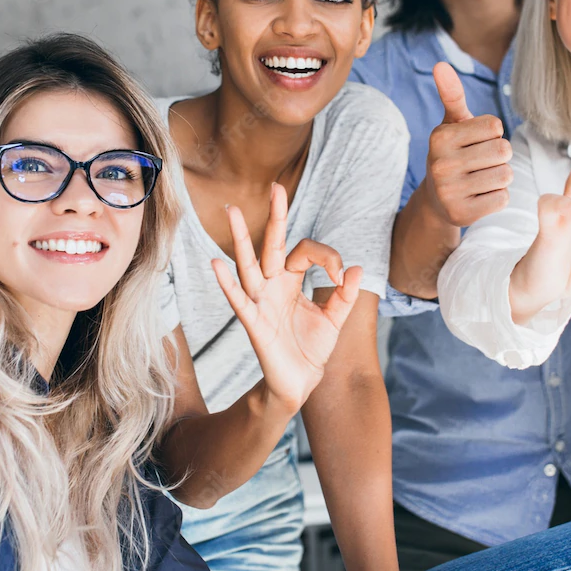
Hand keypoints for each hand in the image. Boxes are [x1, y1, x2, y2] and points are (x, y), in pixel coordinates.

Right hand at [211, 183, 361, 411]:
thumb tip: (355, 269)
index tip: (341, 276)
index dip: (327, 258)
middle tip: (276, 187)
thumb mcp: (335, 319)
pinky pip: (239, 300)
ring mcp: (261, 302)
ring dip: (241, 238)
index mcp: (291, 281)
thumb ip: (345, 295)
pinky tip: (216, 263)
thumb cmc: (311, 348)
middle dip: (275, 217)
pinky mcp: (254, 323)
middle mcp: (273, 286)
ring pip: (249, 264)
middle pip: (272, 245)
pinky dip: (227, 283)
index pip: (305, 251)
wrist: (300, 383)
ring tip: (233, 211)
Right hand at [422, 62, 512, 227]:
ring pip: (505, 175)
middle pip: (503, 150)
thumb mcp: (452, 124)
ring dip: (500, 176)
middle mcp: (441, 163)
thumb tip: (440, 64)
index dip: (492, 133)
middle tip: (480, 163)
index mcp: (440, 137)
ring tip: (480, 178)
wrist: (437, 200)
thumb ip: (452, 95)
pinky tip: (479, 196)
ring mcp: (449, 191)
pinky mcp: (461, 214)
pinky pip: (502, 198)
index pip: (495, 125)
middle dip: (499, 156)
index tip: (475, 142)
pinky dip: (497, 197)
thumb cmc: (452, 154)